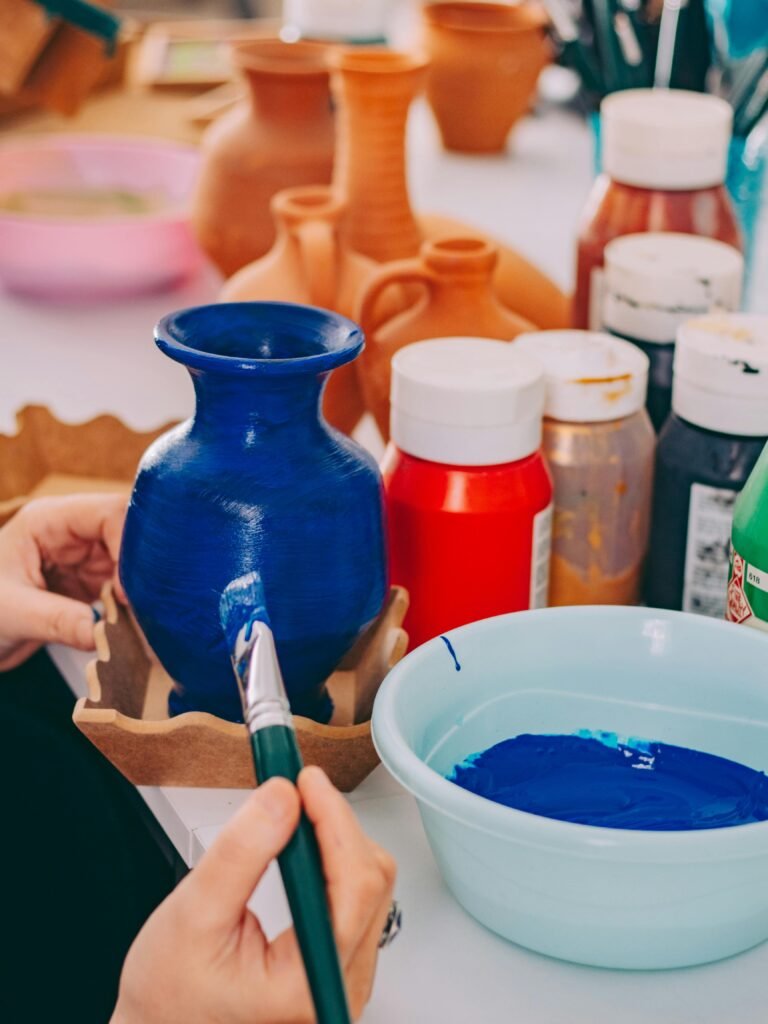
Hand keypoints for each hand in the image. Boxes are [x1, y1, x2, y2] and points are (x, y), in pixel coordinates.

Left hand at [0, 493, 125, 669]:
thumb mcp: (10, 612)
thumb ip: (58, 620)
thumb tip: (105, 636)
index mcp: (49, 520)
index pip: (107, 513)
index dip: (128, 546)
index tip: (126, 592)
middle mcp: (73, 533)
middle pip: (128, 536)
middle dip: (139, 571)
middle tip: (146, 609)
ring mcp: (85, 558)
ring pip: (132, 566)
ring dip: (138, 595)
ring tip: (140, 625)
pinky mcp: (91, 584)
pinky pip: (124, 591)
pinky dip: (132, 610)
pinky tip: (134, 629)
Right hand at [112, 767, 396, 1023]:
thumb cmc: (170, 995)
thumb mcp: (193, 914)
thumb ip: (240, 853)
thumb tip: (282, 798)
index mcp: (307, 984)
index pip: (355, 885)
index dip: (334, 820)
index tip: (306, 781)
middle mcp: (339, 988)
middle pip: (370, 881)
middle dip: (334, 825)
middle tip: (296, 788)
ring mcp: (343, 980)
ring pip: (369, 888)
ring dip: (336, 841)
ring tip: (294, 816)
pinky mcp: (338, 967)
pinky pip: (357, 903)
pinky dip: (334, 864)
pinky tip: (305, 847)